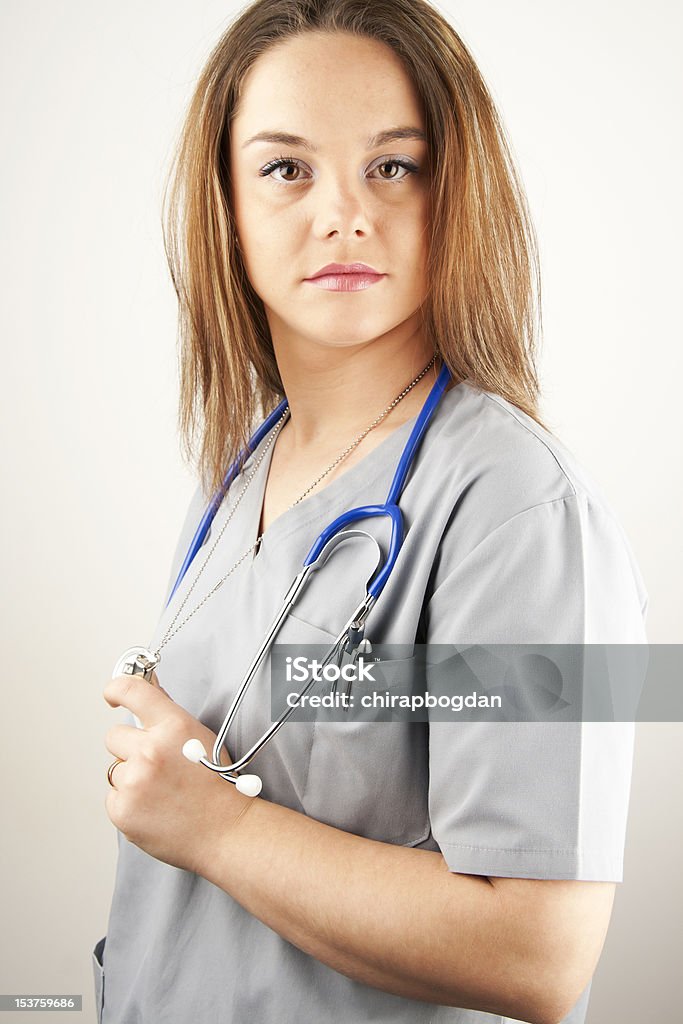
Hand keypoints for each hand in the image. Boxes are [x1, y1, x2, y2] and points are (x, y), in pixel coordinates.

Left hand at [103, 674, 250, 873]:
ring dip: (132, 778)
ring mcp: (134, 781)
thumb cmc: (220, 787)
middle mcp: (150, 750)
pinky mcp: (122, 809)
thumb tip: (149, 695)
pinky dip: (129, 803)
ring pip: (116, 769)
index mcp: (173, 727)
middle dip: (130, 747)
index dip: (116, 689)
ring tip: (161, 792)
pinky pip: (113, 797)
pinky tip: (154, 807)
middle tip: (155, 765)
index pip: (131, 691)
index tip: (112, 695)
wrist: (227, 831)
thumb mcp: (201, 739)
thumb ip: (170, 719)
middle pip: (114, 736)